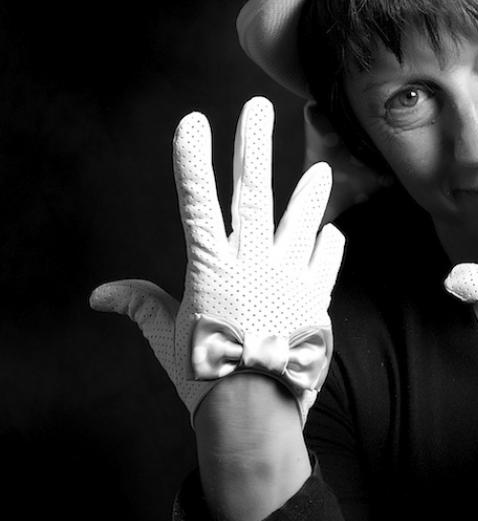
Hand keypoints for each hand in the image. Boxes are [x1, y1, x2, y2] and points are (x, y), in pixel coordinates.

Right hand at [90, 97, 344, 425]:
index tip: (192, 120)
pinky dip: (329, 246)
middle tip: (259, 107)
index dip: (193, 160)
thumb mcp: (169, 338)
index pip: (198, 204)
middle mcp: (252, 265)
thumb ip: (142, 306)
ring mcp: (289, 280)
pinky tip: (333, 232)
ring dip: (310, 191)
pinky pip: (327, 263)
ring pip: (302, 221)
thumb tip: (100, 295)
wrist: (255, 412)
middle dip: (253, 146)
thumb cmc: (205, 376)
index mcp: (212, 270)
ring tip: (320, 167)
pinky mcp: (316, 301)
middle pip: (253, 194)